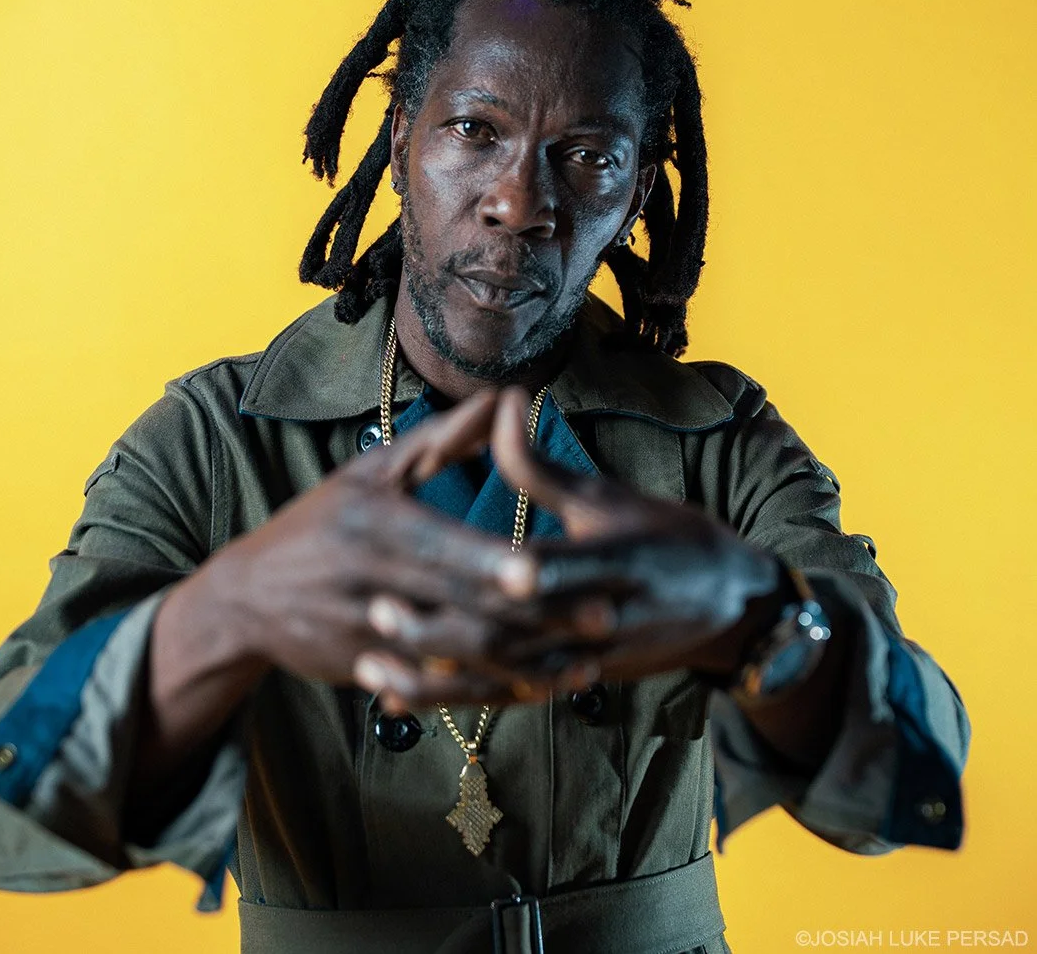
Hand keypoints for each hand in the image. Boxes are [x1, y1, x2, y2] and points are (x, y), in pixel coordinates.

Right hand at [215, 389, 597, 700]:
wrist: (247, 598)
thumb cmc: (317, 523)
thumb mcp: (368, 473)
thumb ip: (438, 440)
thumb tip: (501, 399)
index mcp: (372, 526)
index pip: (439, 547)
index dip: (490, 561)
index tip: (541, 570)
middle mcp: (371, 583)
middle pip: (463, 605)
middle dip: (537, 616)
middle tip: (605, 618)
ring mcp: (371, 634)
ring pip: (460, 656)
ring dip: (528, 663)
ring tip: (586, 663)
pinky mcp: (373, 671)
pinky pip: (442, 687)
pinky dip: (492, 690)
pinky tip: (540, 687)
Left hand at [359, 388, 787, 705]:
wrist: (728, 607)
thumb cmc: (670, 539)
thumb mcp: (612, 497)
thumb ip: (543, 466)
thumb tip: (501, 402)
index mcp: (612, 564)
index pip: (551, 569)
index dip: (496, 570)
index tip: (447, 559)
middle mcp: (594, 622)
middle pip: (512, 634)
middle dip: (444, 629)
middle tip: (377, 612)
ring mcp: (583, 660)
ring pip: (500, 679)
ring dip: (436, 678)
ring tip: (373, 669)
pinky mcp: (571, 682)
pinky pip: (506, 697)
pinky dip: (455, 699)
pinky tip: (402, 698)